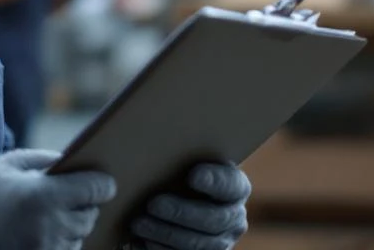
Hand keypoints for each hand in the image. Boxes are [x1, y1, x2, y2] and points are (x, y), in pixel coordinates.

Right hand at [0, 149, 116, 249]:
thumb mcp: (9, 164)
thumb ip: (46, 160)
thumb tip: (77, 162)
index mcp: (44, 196)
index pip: (97, 189)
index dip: (102, 183)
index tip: (100, 181)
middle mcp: (51, 228)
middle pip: (91, 216)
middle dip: (84, 204)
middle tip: (65, 197)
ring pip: (80, 237)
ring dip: (72, 226)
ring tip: (47, 216)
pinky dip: (60, 243)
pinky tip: (40, 232)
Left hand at [129, 163, 249, 249]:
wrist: (172, 198)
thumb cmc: (173, 174)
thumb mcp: (180, 162)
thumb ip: (177, 155)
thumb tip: (152, 134)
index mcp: (235, 187)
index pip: (231, 184)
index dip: (215, 180)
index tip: (193, 175)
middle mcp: (234, 216)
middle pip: (215, 219)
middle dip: (182, 212)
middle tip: (152, 204)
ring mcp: (221, 242)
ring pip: (201, 244)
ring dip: (167, 234)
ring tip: (138, 223)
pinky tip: (142, 240)